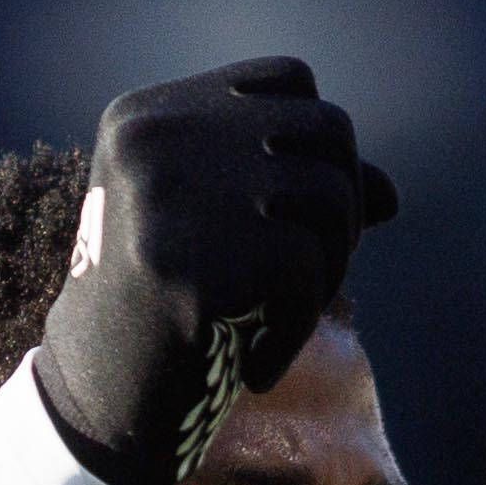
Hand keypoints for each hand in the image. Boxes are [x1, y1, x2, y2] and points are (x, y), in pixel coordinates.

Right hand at [33, 56, 400, 484]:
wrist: (97, 402)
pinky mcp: (187, 263)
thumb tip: (388, 194)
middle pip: (326, 131)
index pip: (292, 81)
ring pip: (330, 198)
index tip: (298, 220)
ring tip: (282, 318)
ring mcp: (167, 195)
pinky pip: (307, 273)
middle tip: (305, 280)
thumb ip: (299, 193)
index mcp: (150, 114)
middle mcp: (155, 137)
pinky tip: (258, 366)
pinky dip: (297, 328)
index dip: (322, 150)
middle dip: (341, 211)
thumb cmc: (167, 311)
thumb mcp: (228, 233)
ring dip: (329, 271)